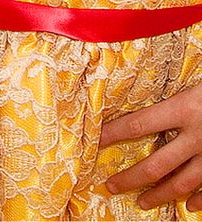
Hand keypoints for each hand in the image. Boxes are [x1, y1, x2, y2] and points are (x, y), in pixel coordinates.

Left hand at [101, 82, 201, 211]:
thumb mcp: (199, 81)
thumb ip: (181, 91)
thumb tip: (155, 94)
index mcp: (185, 108)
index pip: (139, 123)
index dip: (114, 133)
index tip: (95, 141)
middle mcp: (197, 136)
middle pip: (156, 164)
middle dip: (130, 178)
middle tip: (110, 186)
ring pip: (182, 184)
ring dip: (160, 195)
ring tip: (142, 203)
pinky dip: (199, 200)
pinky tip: (190, 206)